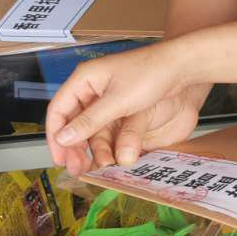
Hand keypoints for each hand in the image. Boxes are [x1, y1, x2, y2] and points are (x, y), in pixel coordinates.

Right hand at [44, 41, 199, 174]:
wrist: (181, 67)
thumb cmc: (151, 73)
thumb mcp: (118, 101)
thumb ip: (90, 120)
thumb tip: (64, 137)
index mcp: (85, 79)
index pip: (58, 109)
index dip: (55, 135)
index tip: (59, 158)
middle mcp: (92, 88)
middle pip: (73, 121)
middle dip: (73, 146)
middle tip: (76, 168)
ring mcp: (108, 97)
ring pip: (91, 128)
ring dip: (91, 148)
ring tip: (93, 167)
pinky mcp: (122, 105)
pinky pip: (107, 127)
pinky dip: (106, 143)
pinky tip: (107, 157)